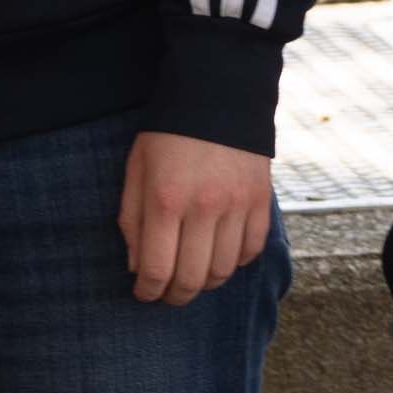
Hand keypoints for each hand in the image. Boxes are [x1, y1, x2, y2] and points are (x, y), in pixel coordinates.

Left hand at [117, 132, 273, 306]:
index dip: (148, 291)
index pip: (157, 268)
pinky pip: (252, 250)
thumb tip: (137, 267)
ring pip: (224, 270)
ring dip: (206, 283)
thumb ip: (133, 220)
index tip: (143, 295)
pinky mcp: (260, 201)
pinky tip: (222, 257)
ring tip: (194, 279)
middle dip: (175, 296)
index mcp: (165, 200)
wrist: (218, 96)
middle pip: (192, 278)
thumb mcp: (136, 170)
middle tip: (167, 295)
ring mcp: (237, 206)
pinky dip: (237, 263)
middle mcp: (203, 208)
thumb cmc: (168, 135)